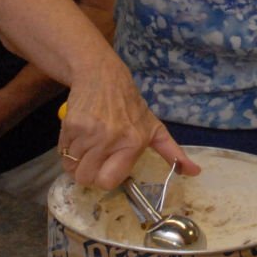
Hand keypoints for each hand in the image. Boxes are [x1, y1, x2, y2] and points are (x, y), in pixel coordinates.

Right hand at [58, 65, 196, 189]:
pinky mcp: (72, 125)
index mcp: (133, 143)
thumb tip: (194, 172)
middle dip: (87, 173)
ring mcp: (89, 132)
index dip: (104, 179)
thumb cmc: (130, 104)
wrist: (102, 75)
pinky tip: (79, 135)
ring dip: (76, 161)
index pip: (108, 181)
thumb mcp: (154, 127)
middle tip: (94, 158)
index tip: (106, 169)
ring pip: (71, 167)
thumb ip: (172, 152)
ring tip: (88, 144)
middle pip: (86, 178)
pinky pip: (62, 151)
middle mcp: (111, 139)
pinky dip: (67, 148)